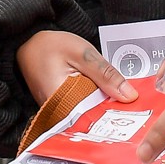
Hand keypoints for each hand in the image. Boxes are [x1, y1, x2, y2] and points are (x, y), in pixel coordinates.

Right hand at [15, 30, 136, 106]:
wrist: (27, 42)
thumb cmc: (50, 45)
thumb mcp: (82, 53)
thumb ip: (106, 74)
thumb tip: (129, 96)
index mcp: (60, 100)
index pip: (93, 118)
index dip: (116, 116)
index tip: (136, 116)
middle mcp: (56, 113)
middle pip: (91, 121)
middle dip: (112, 116)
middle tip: (136, 112)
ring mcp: (56, 113)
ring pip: (86, 118)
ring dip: (104, 112)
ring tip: (125, 107)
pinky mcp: (59, 110)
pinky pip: (80, 113)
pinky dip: (93, 107)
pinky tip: (107, 101)